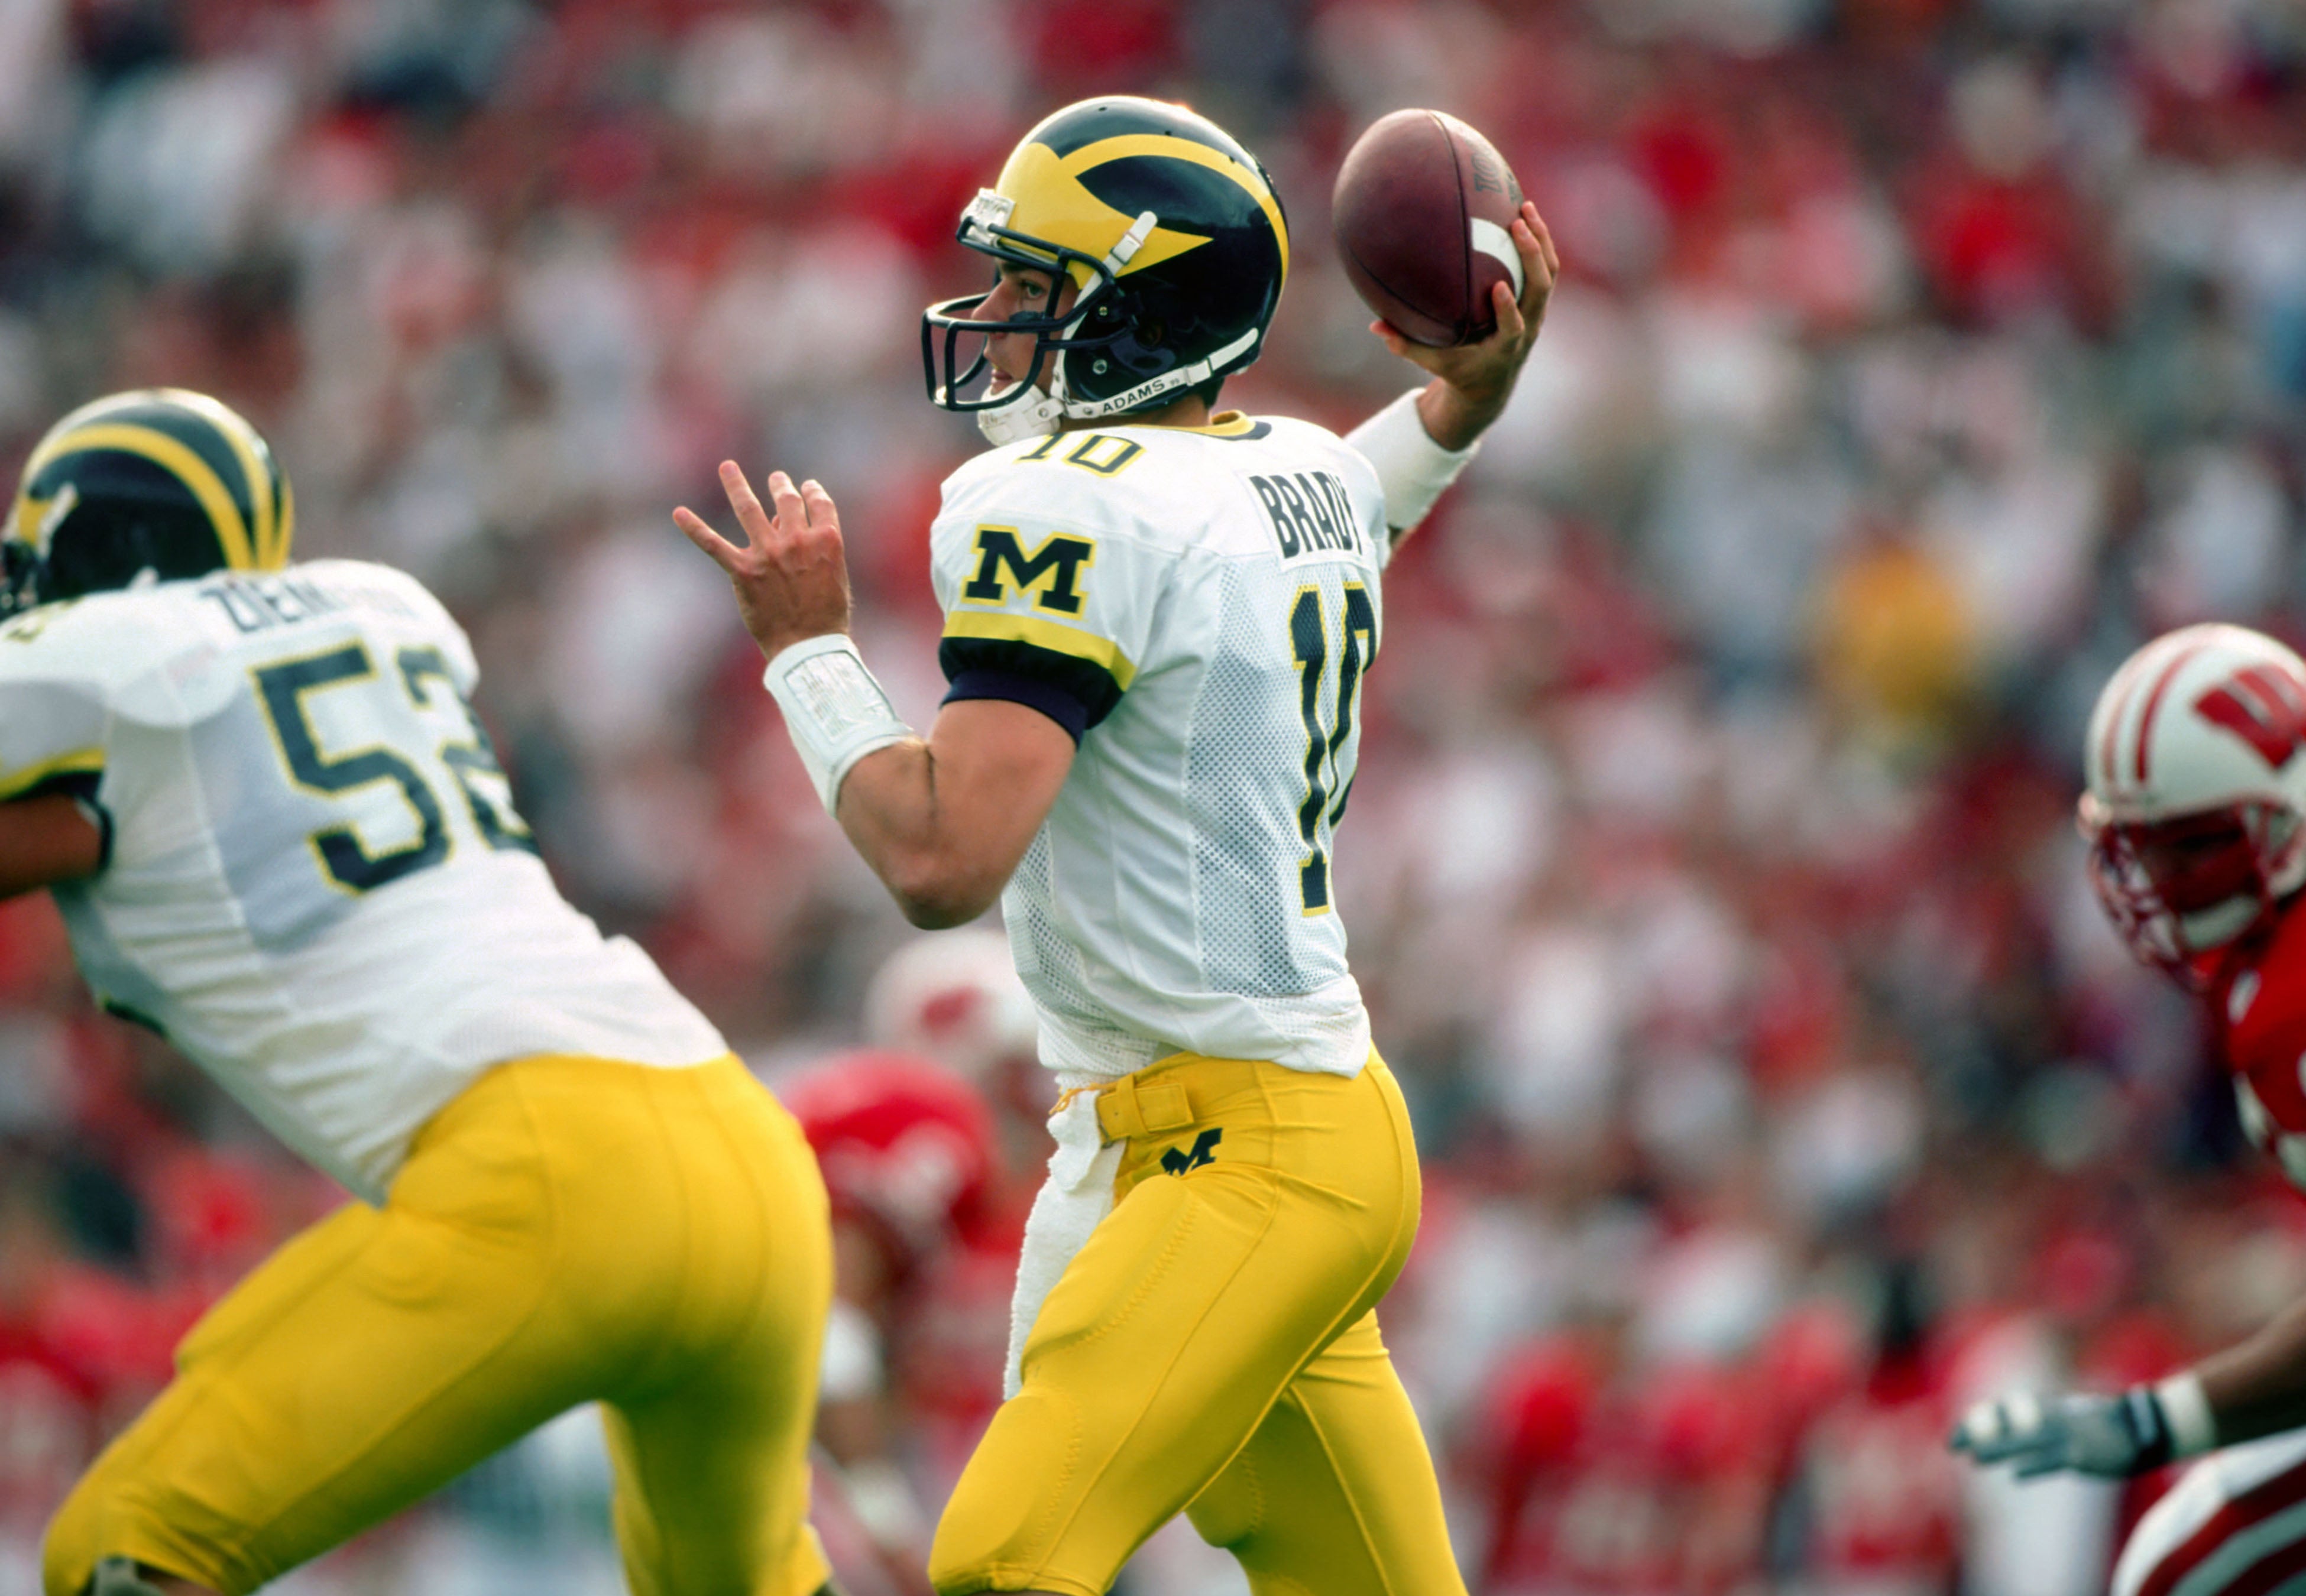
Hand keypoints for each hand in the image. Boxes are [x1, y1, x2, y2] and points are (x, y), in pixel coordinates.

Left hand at [674, 463, 852, 661]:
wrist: (808, 647)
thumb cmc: (827, 618)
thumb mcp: (833, 577)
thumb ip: (813, 548)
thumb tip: (783, 523)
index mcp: (827, 541)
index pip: (819, 504)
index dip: (812, 492)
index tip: (806, 488)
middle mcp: (797, 541)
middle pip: (786, 500)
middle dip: (780, 485)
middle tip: (776, 479)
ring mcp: (768, 554)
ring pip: (748, 508)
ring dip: (736, 484)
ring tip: (728, 468)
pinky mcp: (743, 571)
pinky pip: (713, 545)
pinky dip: (694, 528)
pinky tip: (678, 513)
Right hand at [1374, 199, 1558, 451]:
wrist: (1492, 384)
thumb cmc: (1458, 371)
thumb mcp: (1432, 363)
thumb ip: (1405, 345)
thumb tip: (1374, 326)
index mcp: (1504, 347)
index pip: (1513, 327)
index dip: (1509, 308)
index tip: (1500, 286)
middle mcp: (1528, 328)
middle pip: (1540, 290)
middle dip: (1532, 256)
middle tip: (1517, 224)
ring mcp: (1537, 313)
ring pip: (1549, 273)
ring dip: (1541, 240)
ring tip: (1526, 207)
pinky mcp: (1538, 301)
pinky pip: (1546, 267)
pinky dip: (1539, 241)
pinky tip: (1524, 214)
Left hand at [1950, 1389, 2171, 1478]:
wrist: (2141, 1428)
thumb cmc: (2100, 1424)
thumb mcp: (2065, 1419)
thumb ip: (2039, 1427)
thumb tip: (2014, 1440)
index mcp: (2045, 1410)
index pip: (2002, 1412)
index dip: (1977, 1422)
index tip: (1954, 1437)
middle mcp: (2051, 1420)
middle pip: (2009, 1424)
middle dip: (1980, 1433)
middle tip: (1952, 1446)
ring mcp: (2067, 1436)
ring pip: (2029, 1441)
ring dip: (2001, 1449)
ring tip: (1975, 1459)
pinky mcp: (2085, 1455)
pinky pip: (2058, 1459)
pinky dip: (2038, 1466)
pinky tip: (2017, 1475)